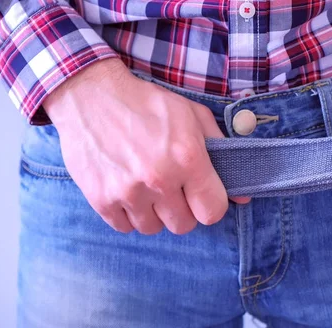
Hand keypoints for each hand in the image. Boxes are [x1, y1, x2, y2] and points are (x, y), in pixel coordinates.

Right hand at [44, 59, 248, 234]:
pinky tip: (127, 190)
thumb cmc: (146, 104)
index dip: (209, 205)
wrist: (89, 95)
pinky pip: (125, 227)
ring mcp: (128, 192)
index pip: (212, 212)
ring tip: (146, 186)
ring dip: (154, 213)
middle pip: (183, 225)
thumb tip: (242, 194)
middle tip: (172, 188)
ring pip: (153, 228)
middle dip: (182, 209)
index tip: (201, 195)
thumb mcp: (192, 115)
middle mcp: (159, 179)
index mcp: (187, 158)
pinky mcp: (101, 199)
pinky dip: (128, 214)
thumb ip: (222, 151)